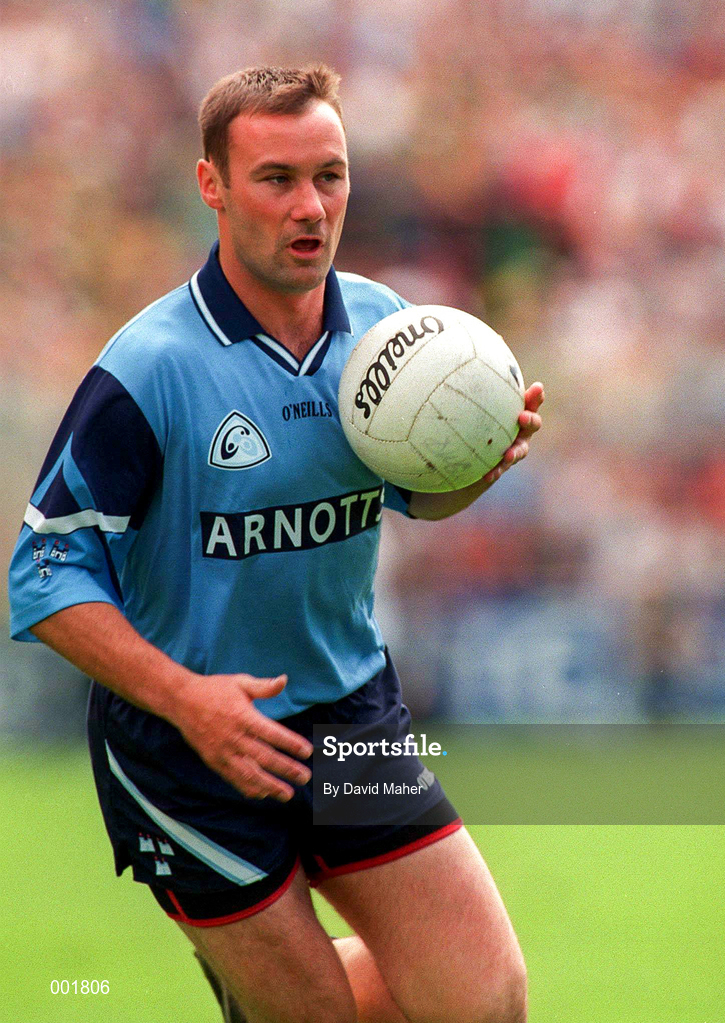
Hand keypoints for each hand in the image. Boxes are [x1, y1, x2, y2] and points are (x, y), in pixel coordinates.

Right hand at [173, 671, 312, 801]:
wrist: (180, 700)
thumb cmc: (214, 689)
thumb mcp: (240, 682)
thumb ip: (263, 686)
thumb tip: (284, 680)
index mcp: (243, 716)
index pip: (272, 734)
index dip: (291, 743)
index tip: (308, 751)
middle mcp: (233, 737)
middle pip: (264, 757)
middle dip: (286, 769)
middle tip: (305, 777)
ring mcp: (222, 752)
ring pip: (249, 774)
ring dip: (270, 786)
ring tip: (288, 794)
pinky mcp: (213, 761)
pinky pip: (233, 778)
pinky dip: (248, 788)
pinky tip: (263, 794)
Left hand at [480, 381, 544, 487]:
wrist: (475, 449)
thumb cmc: (480, 418)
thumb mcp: (480, 405)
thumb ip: (479, 392)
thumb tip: (463, 362)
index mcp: (520, 413)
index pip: (532, 402)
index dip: (536, 396)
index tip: (537, 388)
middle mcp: (522, 430)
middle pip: (533, 424)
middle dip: (530, 420)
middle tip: (523, 417)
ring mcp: (515, 448)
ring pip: (520, 450)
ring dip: (515, 452)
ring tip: (508, 455)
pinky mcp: (503, 464)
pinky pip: (501, 468)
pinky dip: (496, 471)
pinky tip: (488, 474)